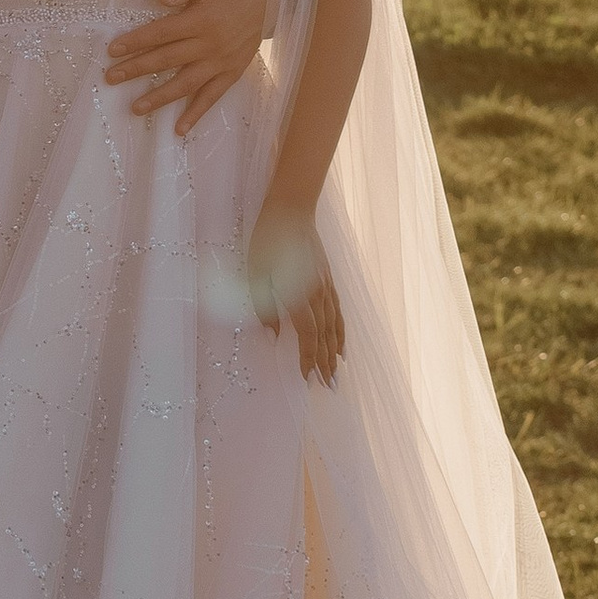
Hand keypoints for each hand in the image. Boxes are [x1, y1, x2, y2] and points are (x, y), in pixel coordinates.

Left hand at [103, 0, 271, 132]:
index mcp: (203, 19)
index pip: (162, 33)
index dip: (136, 42)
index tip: (113, 50)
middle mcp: (211, 44)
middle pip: (167, 60)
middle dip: (136, 70)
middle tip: (111, 78)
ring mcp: (222, 62)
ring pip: (186, 84)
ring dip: (160, 98)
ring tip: (136, 108)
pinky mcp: (232, 72)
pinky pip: (212, 96)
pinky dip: (196, 113)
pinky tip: (180, 128)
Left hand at [245, 202, 343, 385]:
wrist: (291, 210)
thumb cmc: (267, 241)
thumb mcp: (256, 274)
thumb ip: (265, 307)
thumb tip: (274, 337)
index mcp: (299, 295)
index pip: (308, 336)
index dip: (309, 360)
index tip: (308, 380)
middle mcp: (317, 294)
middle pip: (325, 337)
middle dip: (326, 364)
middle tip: (329, 389)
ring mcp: (326, 286)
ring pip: (335, 327)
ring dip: (336, 352)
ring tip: (338, 374)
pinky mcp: (328, 279)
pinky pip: (338, 312)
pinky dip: (341, 331)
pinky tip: (342, 344)